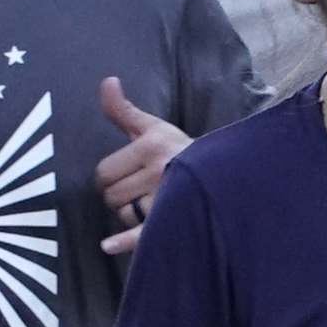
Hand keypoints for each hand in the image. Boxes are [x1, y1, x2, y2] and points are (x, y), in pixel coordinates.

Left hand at [96, 78, 189, 254]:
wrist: (222, 173)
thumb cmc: (179, 150)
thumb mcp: (153, 127)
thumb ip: (123, 110)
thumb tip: (107, 81)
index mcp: (151, 146)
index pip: (103, 172)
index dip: (107, 176)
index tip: (123, 175)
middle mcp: (159, 172)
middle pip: (111, 196)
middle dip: (117, 195)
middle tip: (137, 190)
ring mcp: (167, 199)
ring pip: (124, 214)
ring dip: (129, 214)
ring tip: (149, 204)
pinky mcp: (173, 221)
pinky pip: (140, 235)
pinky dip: (122, 242)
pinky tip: (108, 245)